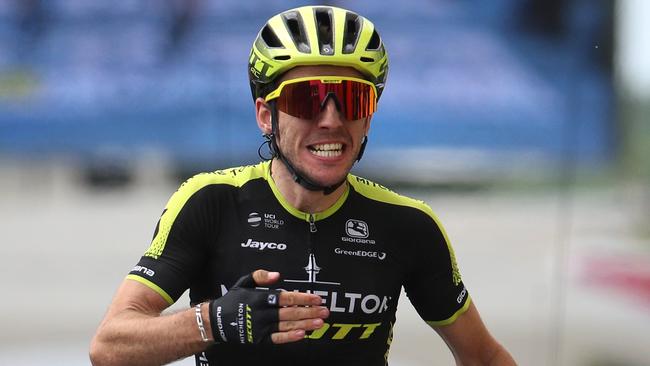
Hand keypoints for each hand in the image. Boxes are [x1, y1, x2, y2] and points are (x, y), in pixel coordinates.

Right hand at [208, 270, 328, 344]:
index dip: (302, 298)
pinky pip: (277, 338)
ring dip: (305, 324)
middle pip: (290, 312)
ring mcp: (261, 327)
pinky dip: (290, 337)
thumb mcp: (243, 282)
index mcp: (260, 298)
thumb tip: (277, 275)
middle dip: (309, 312)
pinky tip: (302, 334)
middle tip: (324, 312)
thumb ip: (261, 276)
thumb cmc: (232, 300)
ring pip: (287, 325)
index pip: (286, 298)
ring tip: (319, 323)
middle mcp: (262, 313)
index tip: (316, 299)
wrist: (216, 321)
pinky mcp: (259, 339)